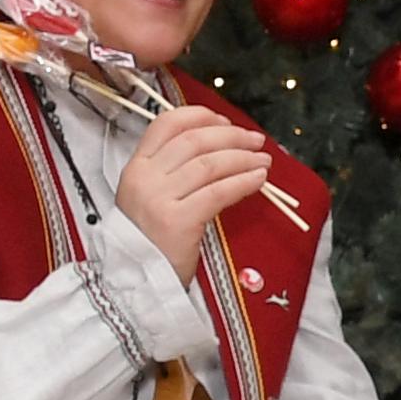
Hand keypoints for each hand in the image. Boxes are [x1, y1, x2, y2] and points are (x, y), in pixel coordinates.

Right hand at [112, 103, 269, 268]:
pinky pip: (218, 192)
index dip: (200, 116)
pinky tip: (258, 180)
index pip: (167, 124)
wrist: (136, 283)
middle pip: (195, 141)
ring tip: (264, 162)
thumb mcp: (151, 198)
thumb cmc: (150, 241)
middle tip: (256, 141)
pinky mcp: (178, 222)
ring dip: (243, 158)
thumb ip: (175, 172)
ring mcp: (159, 199)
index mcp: (136, 167)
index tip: (225, 121)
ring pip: (210, 164)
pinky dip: (243, 182)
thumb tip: (222, 147)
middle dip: (231, 136)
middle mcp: (144, 178)